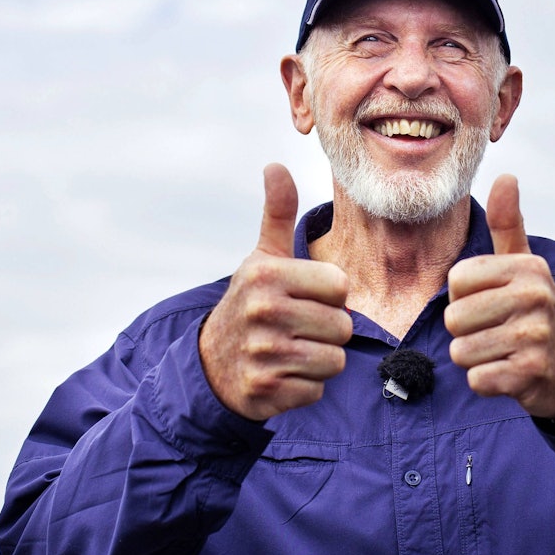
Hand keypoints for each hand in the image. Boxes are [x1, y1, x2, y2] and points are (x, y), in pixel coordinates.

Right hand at [199, 163, 352, 420]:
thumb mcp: (262, 258)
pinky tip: (282, 374)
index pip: (340, 285)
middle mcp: (263, 311)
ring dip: (319, 359)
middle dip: (328, 330)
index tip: (304, 296)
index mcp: (267, 273)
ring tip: (292, 349)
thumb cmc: (250, 304)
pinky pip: (317, 390)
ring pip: (335, 359)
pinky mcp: (266, 390)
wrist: (211, 365)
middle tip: (297, 327)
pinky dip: (305, 387)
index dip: (330, 294)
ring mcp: (262, 353)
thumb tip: (276, 164)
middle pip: (343, 326)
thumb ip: (277, 213)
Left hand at [445, 174, 554, 420]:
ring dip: (477, 359)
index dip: (465, 297)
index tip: (492, 304)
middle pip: (454, 318)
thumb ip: (509, 224)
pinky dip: (487, 382)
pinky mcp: (530, 373)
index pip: (457, 280)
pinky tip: (510, 374)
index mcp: (528, 267)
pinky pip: (476, 379)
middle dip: (468, 332)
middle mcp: (534, 297)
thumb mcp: (525, 267)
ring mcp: (535, 336)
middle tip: (498, 333)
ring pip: (462, 351)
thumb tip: (506, 176)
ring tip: (504, 352)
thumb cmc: (535, 313)